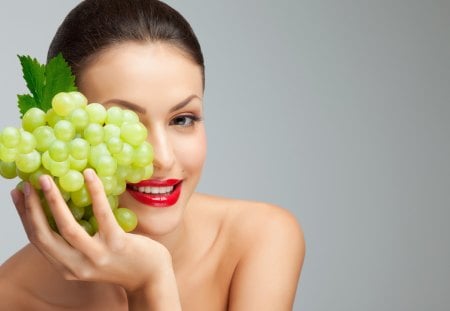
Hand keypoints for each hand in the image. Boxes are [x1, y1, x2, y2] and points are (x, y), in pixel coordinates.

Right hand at [10, 168, 172, 292]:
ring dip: (53, 200)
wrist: (150, 278)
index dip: (25, 216)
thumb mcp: (90, 258)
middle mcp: (77, 266)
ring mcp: (96, 256)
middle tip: (28, 183)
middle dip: (31, 208)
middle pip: (43, 235)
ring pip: (67, 227)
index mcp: (67, 267)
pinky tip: (88, 175)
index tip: (18, 195)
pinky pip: (102, 214)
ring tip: (46, 179)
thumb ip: (75, 243)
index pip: (38, 241)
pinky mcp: (117, 244)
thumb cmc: (121, 262)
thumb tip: (62, 209)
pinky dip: (94, 192)